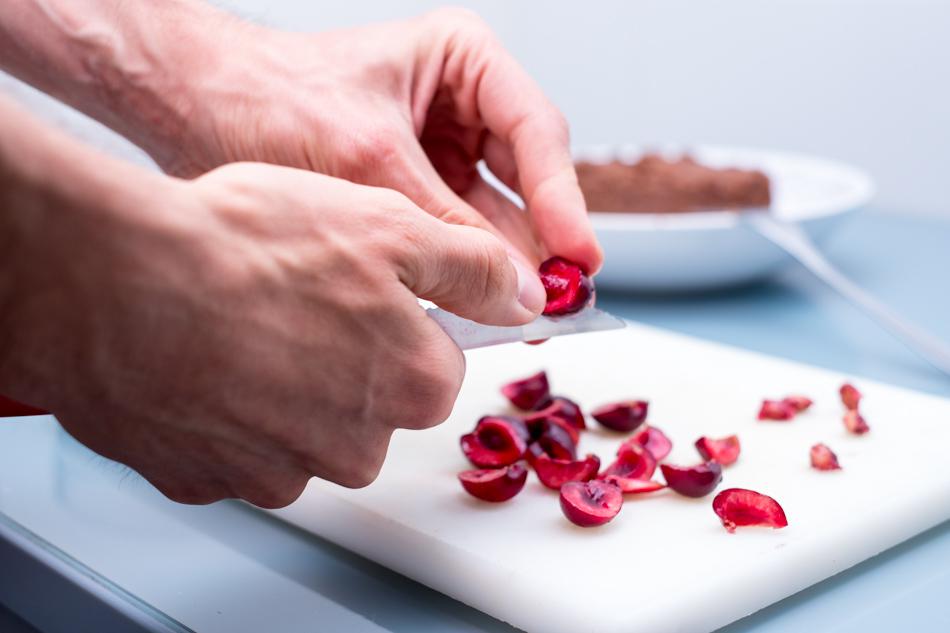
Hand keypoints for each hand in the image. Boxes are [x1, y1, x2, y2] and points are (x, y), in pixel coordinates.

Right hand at [4, 152, 538, 506]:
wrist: (118, 281)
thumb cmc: (248, 247)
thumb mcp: (388, 225)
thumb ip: (471, 267)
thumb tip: (522, 296)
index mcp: (411, 385)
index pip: (435, 366)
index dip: (399, 322)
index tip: (357, 293)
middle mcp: (357, 445)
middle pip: (371, 407)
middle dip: (343, 360)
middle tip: (289, 302)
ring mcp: (278, 471)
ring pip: (303, 431)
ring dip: (282, 388)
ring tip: (237, 326)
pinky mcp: (208, 480)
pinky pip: (235, 448)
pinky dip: (225, 411)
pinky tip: (200, 361)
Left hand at [156, 8, 602, 273]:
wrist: (191, 111)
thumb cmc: (266, 96)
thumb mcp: (367, 161)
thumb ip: (443, 225)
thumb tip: (512, 287)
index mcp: (462, 62)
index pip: (536, 133)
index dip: (563, 200)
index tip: (578, 257)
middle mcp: (461, 105)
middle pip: (527, 181)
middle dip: (538, 242)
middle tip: (556, 302)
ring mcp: (441, 152)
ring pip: (496, 216)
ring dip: (507, 266)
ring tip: (524, 317)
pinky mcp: (416, 192)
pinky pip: (457, 237)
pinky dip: (467, 273)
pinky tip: (480, 308)